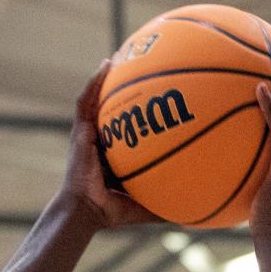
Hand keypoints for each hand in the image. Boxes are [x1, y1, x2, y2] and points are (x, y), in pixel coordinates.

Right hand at [60, 61, 163, 229]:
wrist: (84, 211)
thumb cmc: (110, 212)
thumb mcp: (142, 206)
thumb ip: (163, 204)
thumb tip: (192, 215)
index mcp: (114, 156)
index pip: (127, 130)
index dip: (138, 114)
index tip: (157, 100)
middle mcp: (101, 142)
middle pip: (112, 110)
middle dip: (123, 89)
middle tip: (140, 67)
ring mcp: (88, 136)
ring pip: (97, 100)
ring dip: (107, 78)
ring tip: (120, 56)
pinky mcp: (79, 132)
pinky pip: (86, 102)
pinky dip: (95, 83)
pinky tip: (106, 65)